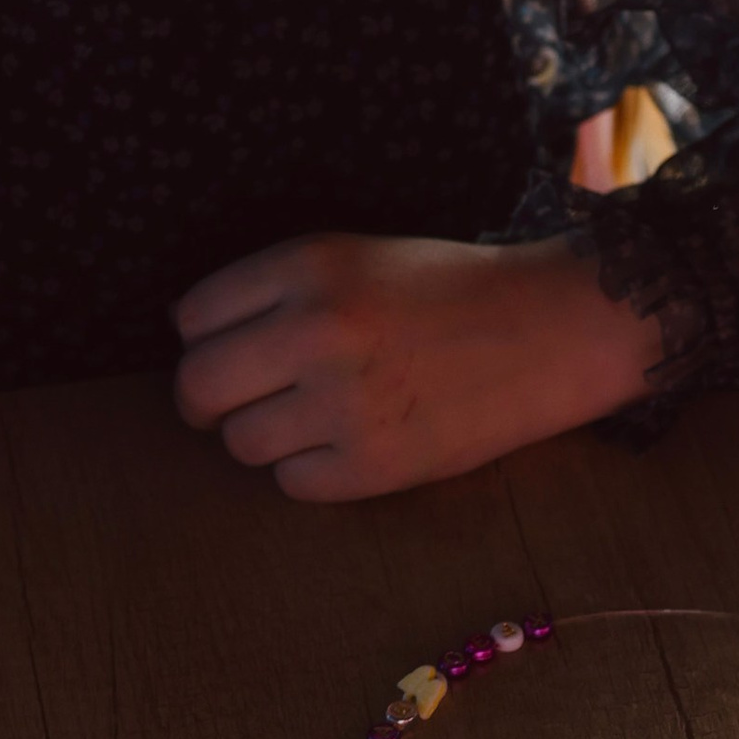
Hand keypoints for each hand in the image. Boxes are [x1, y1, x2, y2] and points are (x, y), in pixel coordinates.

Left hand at [173, 231, 659, 500]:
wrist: (551, 328)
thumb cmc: (448, 290)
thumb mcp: (355, 255)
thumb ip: (274, 288)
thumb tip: (188, 330)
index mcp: (308, 266)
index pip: (192, 317)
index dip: (202, 338)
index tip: (224, 349)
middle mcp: (317, 331)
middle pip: (199, 386)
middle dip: (206, 400)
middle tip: (230, 403)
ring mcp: (344, 402)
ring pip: (240, 443)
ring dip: (262, 437)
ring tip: (309, 418)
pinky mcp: (374, 465)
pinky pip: (292, 484)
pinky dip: (309, 471)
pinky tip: (348, 444)